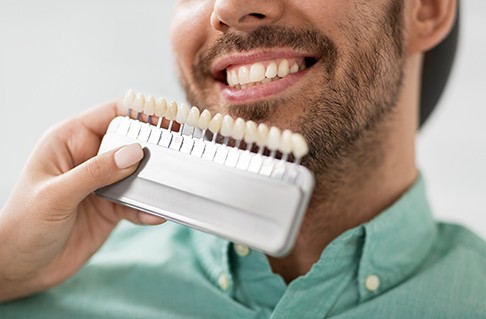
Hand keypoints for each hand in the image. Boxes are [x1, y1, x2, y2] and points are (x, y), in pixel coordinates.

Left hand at [0, 100, 164, 301]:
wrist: (20, 268)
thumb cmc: (22, 226)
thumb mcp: (57, 195)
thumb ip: (96, 172)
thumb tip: (134, 152)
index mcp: (70, 141)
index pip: (111, 114)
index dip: (141, 113)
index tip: (169, 118)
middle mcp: (89, 157)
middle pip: (131, 141)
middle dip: (154, 147)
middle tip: (179, 154)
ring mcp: (102, 183)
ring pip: (138, 173)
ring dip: (154, 181)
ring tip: (169, 187)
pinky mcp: (112, 207)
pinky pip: (137, 202)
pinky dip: (148, 208)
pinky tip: (155, 215)